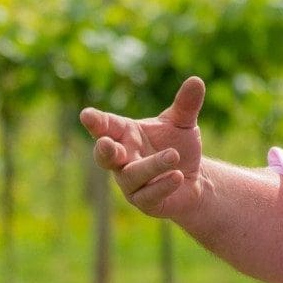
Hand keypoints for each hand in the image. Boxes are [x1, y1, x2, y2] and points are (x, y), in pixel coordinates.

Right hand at [80, 77, 205, 220]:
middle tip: (105, 143)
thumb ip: (186, 105)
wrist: (192, 179)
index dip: (96, 121)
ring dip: (152, 165)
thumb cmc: (178, 145)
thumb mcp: (183, 123)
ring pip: (132, 176)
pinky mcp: (145, 202)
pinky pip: (148, 196)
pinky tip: (177, 176)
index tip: (86, 115)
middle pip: (105, 156)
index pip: (107, 126)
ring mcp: (131, 183)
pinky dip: (162, 185)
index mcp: (126, 134)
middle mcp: (123, 159)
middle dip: (103, 150)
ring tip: (173, 155)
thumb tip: (197, 80)